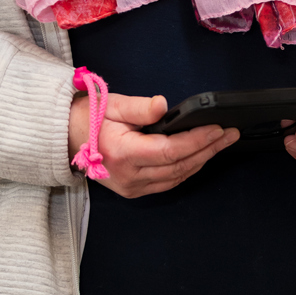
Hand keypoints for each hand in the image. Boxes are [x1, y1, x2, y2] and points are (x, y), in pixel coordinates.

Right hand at [68, 91, 238, 197]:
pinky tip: (200, 156)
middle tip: (230, 134)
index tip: (218, 128)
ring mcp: (132, 187)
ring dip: (202, 160)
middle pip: (180, 166)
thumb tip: (164, 105)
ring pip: (177, 177)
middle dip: (209, 149)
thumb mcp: (112, 104)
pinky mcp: (133, 190)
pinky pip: (168, 182)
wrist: (65, 138)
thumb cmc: (89, 117)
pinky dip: (187, 169)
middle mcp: (130, 176)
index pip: (171, 151)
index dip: (198, 140)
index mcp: (125, 154)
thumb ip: (139, 107)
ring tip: (221, 143)